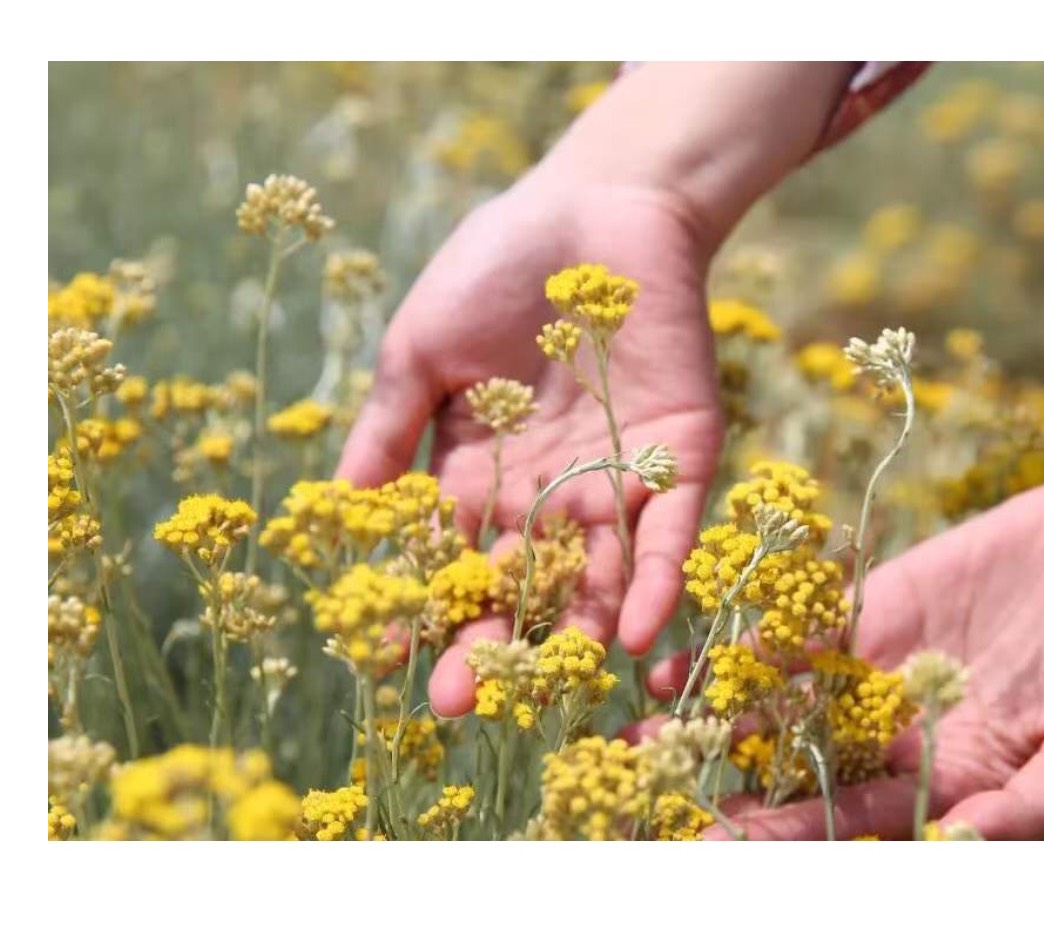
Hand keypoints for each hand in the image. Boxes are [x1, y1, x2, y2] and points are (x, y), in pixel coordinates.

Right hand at [337, 168, 723, 715]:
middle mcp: (546, 493)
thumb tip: (335, 509)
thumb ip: (388, 427)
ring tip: (547, 687)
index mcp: (479, 473)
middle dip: (493, 644)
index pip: (446, 558)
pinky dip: (654, 581)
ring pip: (596, 575)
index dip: (421, 607)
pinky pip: (670, 532)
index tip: (387, 661)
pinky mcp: (680, 457)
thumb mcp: (422, 348)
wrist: (596, 208)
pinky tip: (634, 634)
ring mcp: (615, 480)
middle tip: (459, 706)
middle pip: (520, 586)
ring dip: (573, 633)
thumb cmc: (495, 269)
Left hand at [648, 464, 1043, 839]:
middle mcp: (901, 733)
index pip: (848, 820)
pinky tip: (689, 654)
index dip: (782, 834)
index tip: (713, 844)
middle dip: (725, 784)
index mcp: (946, 779)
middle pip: (798, 770)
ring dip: (716, 717)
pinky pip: (800, 631)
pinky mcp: (873, 606)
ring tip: (640, 731)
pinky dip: (748, 644)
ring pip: (785, 703)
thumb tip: (953, 846)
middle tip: (648, 791)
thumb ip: (1028, 803)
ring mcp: (881, 669)